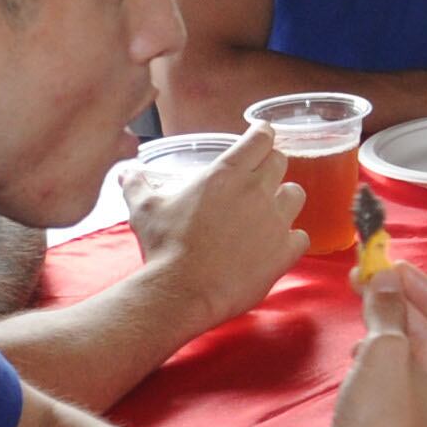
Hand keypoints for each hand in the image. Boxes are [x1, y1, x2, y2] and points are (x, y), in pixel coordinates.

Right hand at [126, 125, 302, 328]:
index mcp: (227, 173)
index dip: (262, 134)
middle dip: (270, 165)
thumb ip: (137, 184)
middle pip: (281, 162)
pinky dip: (290, 238)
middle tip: (257, 177)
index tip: (260, 136)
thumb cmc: (164, 246)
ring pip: (296, 195)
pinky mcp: (284, 252)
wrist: (182, 291)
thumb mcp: (143, 208)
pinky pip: (301, 236)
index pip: (261, 138)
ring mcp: (275, 222)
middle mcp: (257, 191)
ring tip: (268, 210)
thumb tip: (126, 170)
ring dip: (284, 198)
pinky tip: (275, 245)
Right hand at [321, 263, 426, 426]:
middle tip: (371, 277)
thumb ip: (388, 310)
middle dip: (402, 306)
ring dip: (387, 330)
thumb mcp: (385, 352)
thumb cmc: (381, 424)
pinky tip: (356, 352)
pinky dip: (378, 359)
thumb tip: (384, 280)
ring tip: (361, 310)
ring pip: (413, 358)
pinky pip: (397, 381)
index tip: (397, 266)